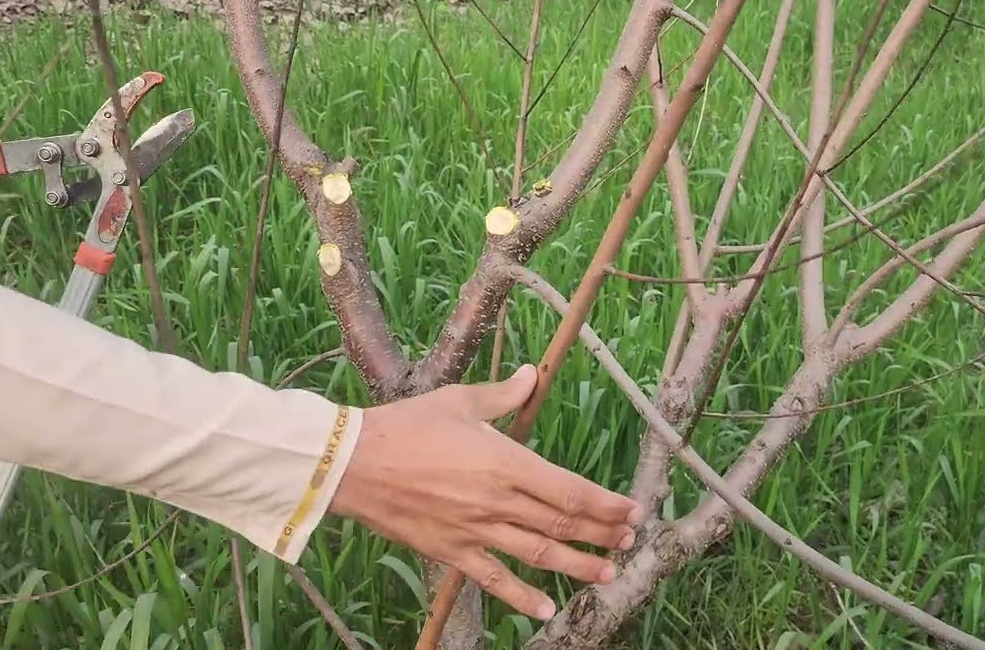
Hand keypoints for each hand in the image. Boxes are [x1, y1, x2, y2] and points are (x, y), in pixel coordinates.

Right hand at [327, 364, 643, 619]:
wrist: (352, 463)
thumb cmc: (406, 426)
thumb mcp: (459, 400)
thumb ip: (503, 395)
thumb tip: (532, 375)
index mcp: (505, 462)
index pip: (569, 489)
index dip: (605, 504)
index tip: (632, 510)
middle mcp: (497, 501)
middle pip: (562, 524)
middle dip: (602, 534)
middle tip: (630, 541)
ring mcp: (475, 531)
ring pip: (537, 554)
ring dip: (576, 567)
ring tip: (607, 575)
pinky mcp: (451, 551)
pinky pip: (492, 579)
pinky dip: (520, 597)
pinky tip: (544, 609)